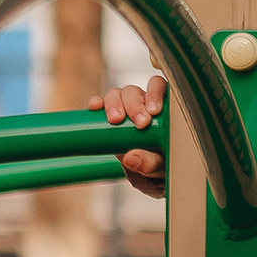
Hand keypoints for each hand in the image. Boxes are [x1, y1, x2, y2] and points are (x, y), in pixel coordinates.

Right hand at [106, 72, 167, 196]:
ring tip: (115, 120)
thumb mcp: (159, 165)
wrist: (146, 169)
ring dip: (114, 104)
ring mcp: (124, 106)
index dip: (155, 94)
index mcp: (161, 105)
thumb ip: (149, 162)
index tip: (153, 111)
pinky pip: (101, 103)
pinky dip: (97, 103)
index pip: (158, 87)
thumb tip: (130, 158)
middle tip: (139, 123)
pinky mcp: (109, 113)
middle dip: (135, 105)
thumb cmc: (159, 161)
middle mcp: (142, 101)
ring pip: (117, 94)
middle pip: (136, 92)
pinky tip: (95, 107)